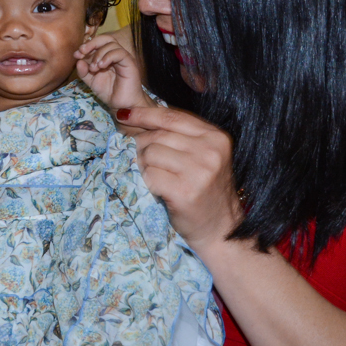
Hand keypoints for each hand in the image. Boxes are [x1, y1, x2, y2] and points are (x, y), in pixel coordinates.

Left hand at [76, 34, 153, 115]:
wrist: (121, 105)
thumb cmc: (109, 92)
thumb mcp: (91, 81)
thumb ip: (83, 71)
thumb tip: (78, 61)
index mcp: (107, 56)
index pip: (97, 43)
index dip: (86, 46)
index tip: (76, 55)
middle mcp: (115, 54)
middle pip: (105, 38)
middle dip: (91, 43)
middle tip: (82, 52)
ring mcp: (123, 57)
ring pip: (111, 44)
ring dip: (99, 53)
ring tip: (94, 68)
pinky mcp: (129, 63)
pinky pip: (119, 53)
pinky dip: (108, 57)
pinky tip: (101, 66)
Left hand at [116, 105, 239, 251]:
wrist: (220, 230)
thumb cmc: (205, 191)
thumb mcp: (202, 156)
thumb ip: (178, 136)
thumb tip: (136, 116)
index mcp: (215, 136)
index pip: (171, 116)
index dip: (144, 114)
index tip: (125, 115)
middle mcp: (210, 151)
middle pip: (157, 135)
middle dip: (141, 146)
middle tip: (144, 161)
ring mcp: (199, 171)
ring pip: (150, 154)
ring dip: (145, 166)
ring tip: (157, 178)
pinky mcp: (185, 191)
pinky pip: (150, 176)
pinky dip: (148, 182)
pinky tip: (159, 190)